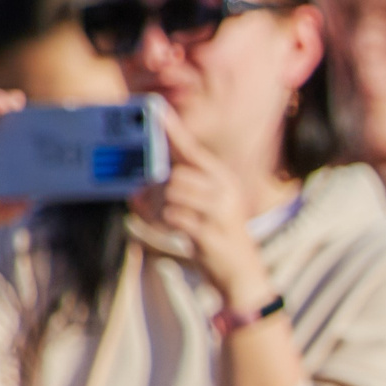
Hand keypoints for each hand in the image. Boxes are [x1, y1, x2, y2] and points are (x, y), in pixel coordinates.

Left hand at [133, 101, 273, 312]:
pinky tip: (166, 228)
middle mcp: (225, 189)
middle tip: (142, 195)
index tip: (155, 109)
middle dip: (155, 186)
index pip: (193, 149)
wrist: (243, 275)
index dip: (172, 129)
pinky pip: (174, 216)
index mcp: (223, 179)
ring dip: (158, 207)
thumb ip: (181, 189)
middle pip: (176, 174)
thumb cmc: (218, 238)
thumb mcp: (206, 207)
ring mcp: (220, 211)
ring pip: (172, 194)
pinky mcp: (210, 232)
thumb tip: (143, 181)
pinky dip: (163, 221)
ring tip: (158, 217)